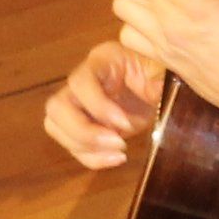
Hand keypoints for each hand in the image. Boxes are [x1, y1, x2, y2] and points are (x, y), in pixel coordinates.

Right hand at [43, 38, 163, 170]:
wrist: (160, 91)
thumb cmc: (160, 73)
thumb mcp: (163, 72)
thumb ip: (158, 80)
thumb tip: (154, 91)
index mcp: (101, 61)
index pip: (80, 83)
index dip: (98, 107)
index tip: (125, 125)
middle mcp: (80, 82)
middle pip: (56, 107)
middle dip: (84, 132)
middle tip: (118, 143)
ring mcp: (76, 106)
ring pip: (55, 127)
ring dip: (85, 147)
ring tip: (119, 153)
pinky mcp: (81, 128)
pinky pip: (72, 146)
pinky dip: (92, 158)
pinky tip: (117, 158)